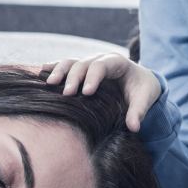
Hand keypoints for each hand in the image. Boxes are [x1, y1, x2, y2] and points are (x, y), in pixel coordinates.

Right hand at [42, 52, 161, 131]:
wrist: (139, 80)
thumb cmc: (141, 88)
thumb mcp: (144, 98)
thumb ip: (139, 111)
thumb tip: (134, 128)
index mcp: (117, 62)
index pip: (101, 66)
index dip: (93, 77)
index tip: (86, 93)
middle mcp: (100, 59)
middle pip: (83, 64)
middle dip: (74, 77)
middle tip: (67, 94)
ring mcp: (89, 64)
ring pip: (71, 62)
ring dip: (59, 71)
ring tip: (50, 83)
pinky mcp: (81, 71)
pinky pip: (66, 66)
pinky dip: (55, 68)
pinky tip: (42, 72)